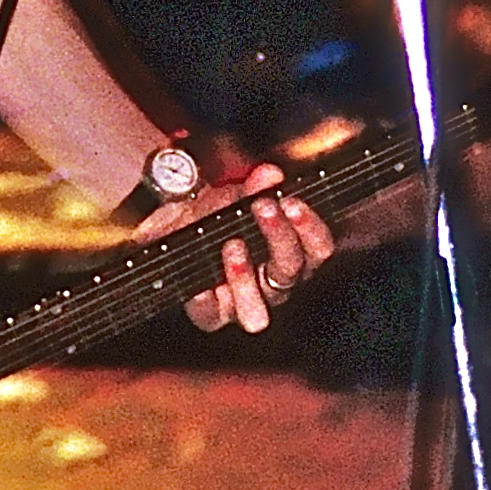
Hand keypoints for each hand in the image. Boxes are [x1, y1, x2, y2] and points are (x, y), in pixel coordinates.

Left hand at [130, 162, 333, 334]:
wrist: (172, 227)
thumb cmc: (215, 214)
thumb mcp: (234, 196)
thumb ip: (254, 187)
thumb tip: (271, 174)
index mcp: (292, 257)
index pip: (318, 249)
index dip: (310, 228)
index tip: (291, 201)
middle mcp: (274, 286)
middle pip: (290, 270)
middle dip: (279, 237)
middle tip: (263, 206)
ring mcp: (243, 304)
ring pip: (258, 309)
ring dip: (244, 276)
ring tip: (232, 244)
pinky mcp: (210, 314)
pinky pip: (209, 314)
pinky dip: (204, 298)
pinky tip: (199, 283)